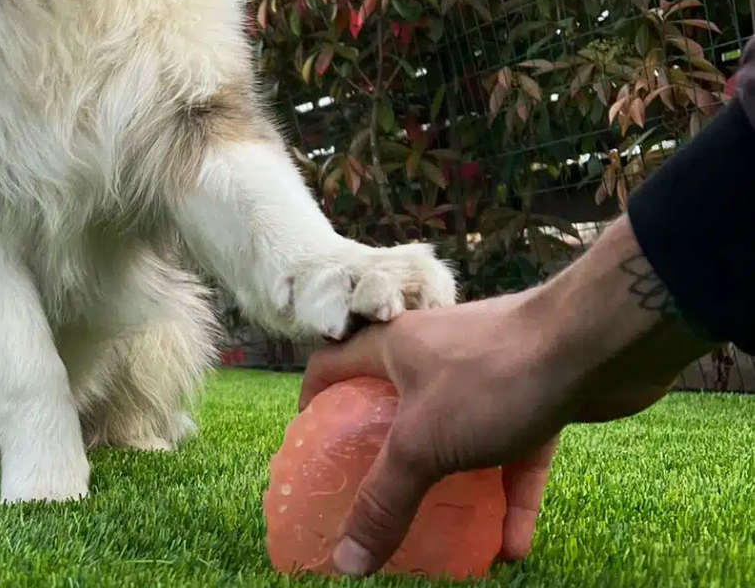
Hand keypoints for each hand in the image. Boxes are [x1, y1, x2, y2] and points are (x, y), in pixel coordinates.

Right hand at [299, 216, 716, 577]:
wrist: (596, 345)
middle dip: (388, 456)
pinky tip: (510, 547)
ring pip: (460, 439)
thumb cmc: (491, 377)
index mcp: (393, 349)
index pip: (332, 365)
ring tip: (444, 535)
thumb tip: (346, 562)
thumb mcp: (422, 444)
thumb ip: (385, 501)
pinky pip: (514, 458)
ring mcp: (487, 377)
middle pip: (396, 406)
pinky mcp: (536, 400)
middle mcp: (434, 357)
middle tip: (376, 500)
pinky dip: (510, 498)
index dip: (314, 401)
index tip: (311, 444)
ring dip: (455, 488)